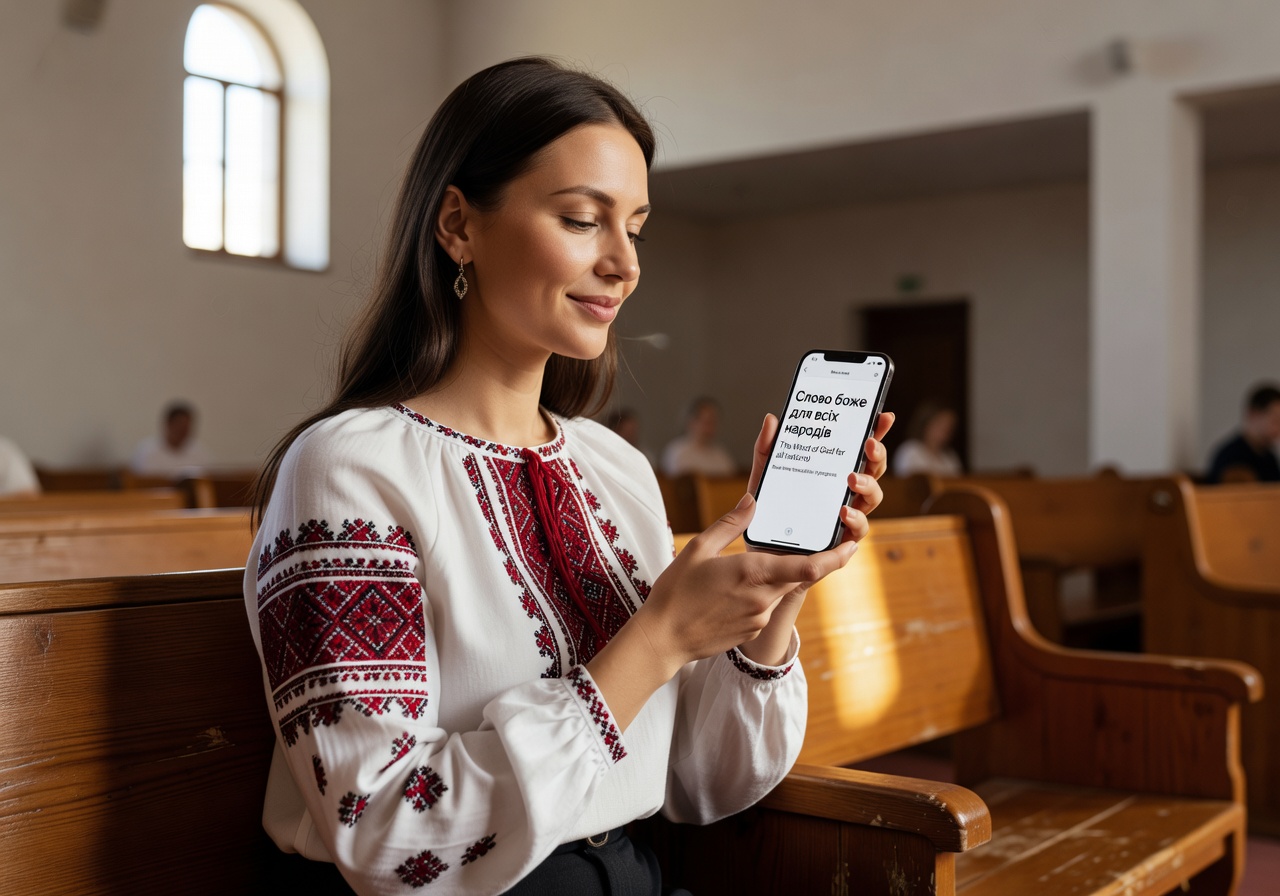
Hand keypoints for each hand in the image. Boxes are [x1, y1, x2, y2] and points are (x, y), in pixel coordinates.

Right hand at [630, 492, 856, 675]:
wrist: (663, 640)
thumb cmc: (676, 592)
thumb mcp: (699, 548)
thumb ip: (730, 524)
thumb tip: (753, 500)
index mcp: (753, 572)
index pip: (808, 567)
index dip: (835, 558)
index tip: (851, 546)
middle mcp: (763, 598)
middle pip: (797, 575)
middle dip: (801, 560)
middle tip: (794, 543)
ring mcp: (759, 618)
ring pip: (778, 590)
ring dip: (771, 578)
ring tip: (737, 572)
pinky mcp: (751, 631)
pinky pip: (764, 607)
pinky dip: (757, 595)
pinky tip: (728, 592)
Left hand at [737, 411, 895, 663]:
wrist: (758, 562)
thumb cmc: (767, 518)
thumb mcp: (763, 479)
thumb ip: (766, 450)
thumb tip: (772, 419)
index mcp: (833, 478)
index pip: (860, 451)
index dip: (875, 432)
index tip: (883, 415)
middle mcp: (847, 498)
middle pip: (874, 473)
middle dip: (876, 456)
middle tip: (867, 444)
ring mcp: (846, 522)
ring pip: (872, 502)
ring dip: (867, 487)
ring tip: (852, 479)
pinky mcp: (839, 547)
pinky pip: (855, 535)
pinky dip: (854, 523)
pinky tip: (844, 513)